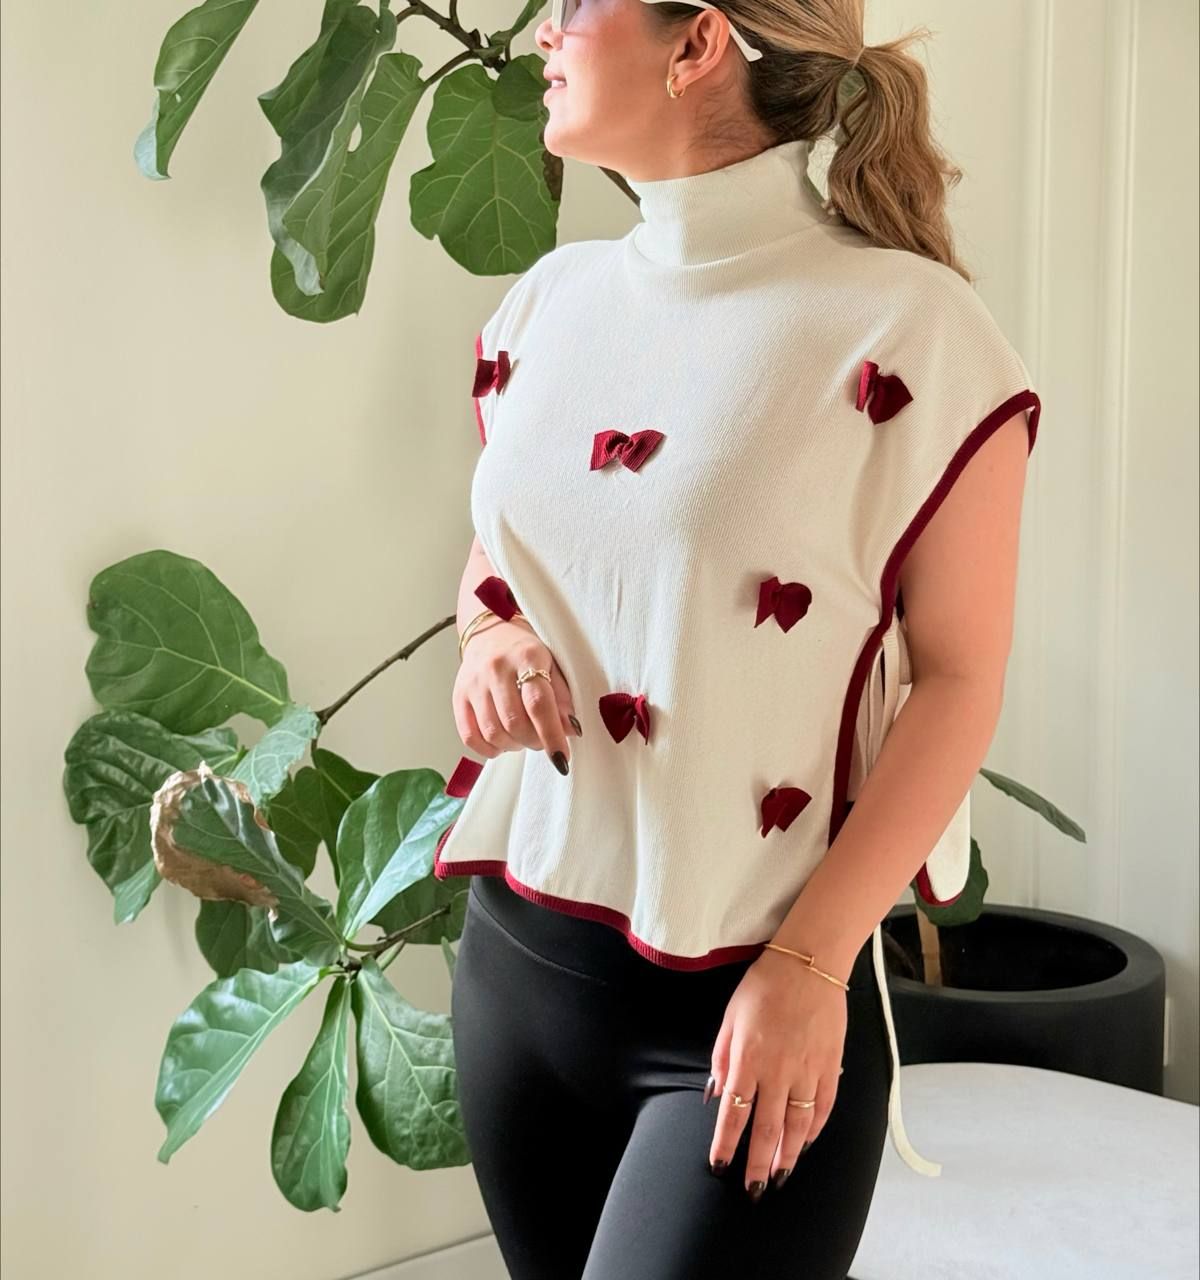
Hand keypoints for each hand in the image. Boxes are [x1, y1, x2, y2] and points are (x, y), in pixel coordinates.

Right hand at [453, 619, 579, 769]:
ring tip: (523, 737)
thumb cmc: (527, 651)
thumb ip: (562, 696)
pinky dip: (488, 748)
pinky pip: (469, 736)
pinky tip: (502, 742)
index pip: (538, 704)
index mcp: (526, 657)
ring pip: (493, 733)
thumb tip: (571, 730)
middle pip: (514, 722)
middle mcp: (496, 669)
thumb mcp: (553, 662)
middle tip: (543, 739)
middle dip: (534, 741)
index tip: (561, 757)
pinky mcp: (458, 696)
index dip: (551, 735)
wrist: (492, 630)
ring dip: (513, 745)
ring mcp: (473, 683)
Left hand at [705, 948, 848, 1198]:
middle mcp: (778, 1072)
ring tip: (779, 1176)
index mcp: (748, 1058)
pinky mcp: (831, 1067)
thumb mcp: (730, 1016)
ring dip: (787, 1156)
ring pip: (798, 1127)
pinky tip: (805, 1143)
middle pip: (766, 1130)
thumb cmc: (764, 986)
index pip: (734, 1113)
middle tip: (753, 1190)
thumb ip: (723, 1056)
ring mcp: (807, 1071)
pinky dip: (814, 1131)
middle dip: (758, 1164)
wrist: (809, 963)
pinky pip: (823, 1108)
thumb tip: (718, 1093)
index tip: (719, 1165)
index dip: (725, 1144)